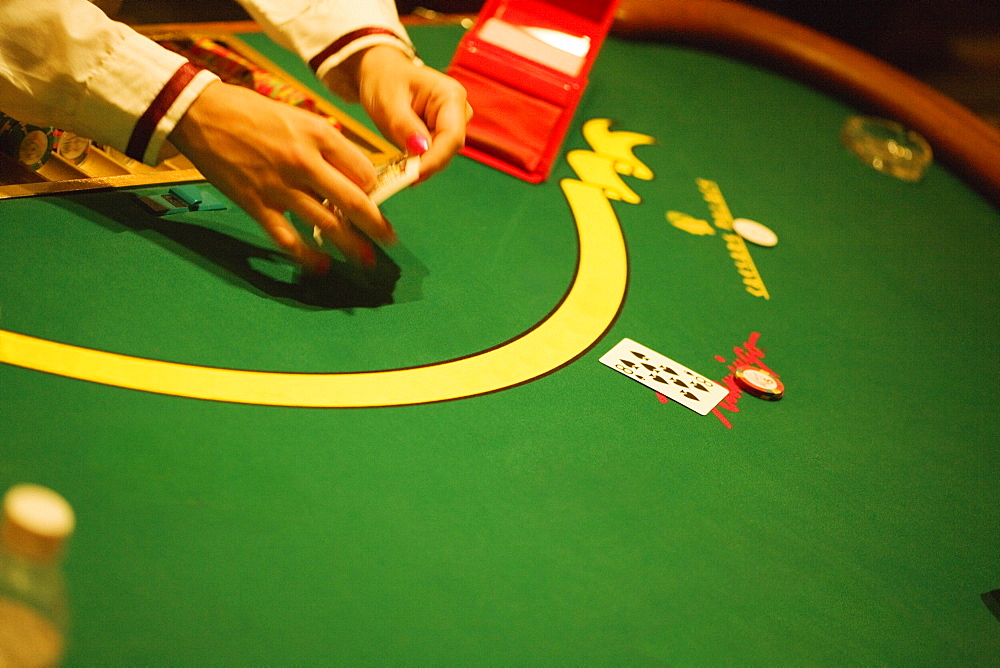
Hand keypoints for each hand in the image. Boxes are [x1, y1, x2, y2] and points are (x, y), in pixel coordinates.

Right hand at [169, 80, 395, 272]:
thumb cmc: (253, 113)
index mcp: (319, 135)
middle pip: (353, 201)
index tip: (377, 201)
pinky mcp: (257, 205)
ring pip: (326, 224)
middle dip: (376, 226)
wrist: (202, 113)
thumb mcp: (299, 117)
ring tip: (366, 261)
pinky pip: (288, 238)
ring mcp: (280, 186)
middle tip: (390, 240)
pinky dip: (307, 256)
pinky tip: (322, 266)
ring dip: (350, 246)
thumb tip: (353, 174)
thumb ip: (327, 144)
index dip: (374, 190)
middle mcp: (304, 162)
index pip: (363, 171)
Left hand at [346, 45, 470, 178]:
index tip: (413, 176)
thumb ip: (404, 125)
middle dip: (426, 165)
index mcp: (451, 96)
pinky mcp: (441, 135)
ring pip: (441, 156)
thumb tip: (421, 150)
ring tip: (397, 171)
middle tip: (399, 179)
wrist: (381, 74)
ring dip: (420, 166)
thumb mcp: (388, 101)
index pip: (452, 137)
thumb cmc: (385, 80)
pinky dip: (417, 163)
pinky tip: (401, 166)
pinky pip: (432, 156)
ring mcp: (451, 124)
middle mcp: (458, 111)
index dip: (434, 160)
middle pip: (448, 149)